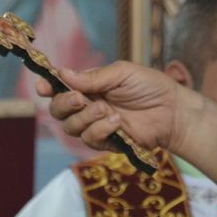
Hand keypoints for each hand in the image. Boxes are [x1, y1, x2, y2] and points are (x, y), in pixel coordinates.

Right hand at [43, 62, 184, 152]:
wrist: (172, 111)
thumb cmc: (150, 86)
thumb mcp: (122, 73)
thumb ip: (93, 77)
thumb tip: (62, 73)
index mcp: (89, 85)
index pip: (60, 87)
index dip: (48, 86)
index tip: (43, 85)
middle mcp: (88, 105)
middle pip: (58, 110)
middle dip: (64, 104)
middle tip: (79, 98)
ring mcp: (96, 125)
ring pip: (71, 127)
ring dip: (85, 117)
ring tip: (107, 110)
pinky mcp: (106, 142)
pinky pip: (90, 140)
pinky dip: (100, 130)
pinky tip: (117, 122)